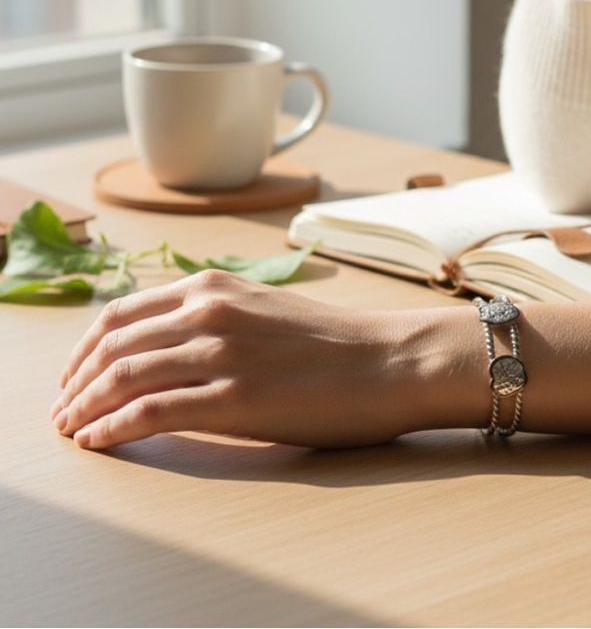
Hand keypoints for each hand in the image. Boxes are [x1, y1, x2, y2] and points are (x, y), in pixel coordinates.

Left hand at [50, 270, 416, 449]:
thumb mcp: (266, 308)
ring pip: (120, 378)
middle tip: (63, 411)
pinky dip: (112, 429)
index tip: (73, 376)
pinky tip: (100, 442)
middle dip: (75, 383)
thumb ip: (215, 316)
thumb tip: (166, 346)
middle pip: (111, 347)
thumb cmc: (335, 342)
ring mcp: (219, 354)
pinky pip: (149, 414)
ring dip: (84, 409)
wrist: (389, 360)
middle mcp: (208, 312)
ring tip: (72, 430)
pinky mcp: (233, 399)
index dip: (84, 349)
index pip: (120, 314)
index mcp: (214, 287)